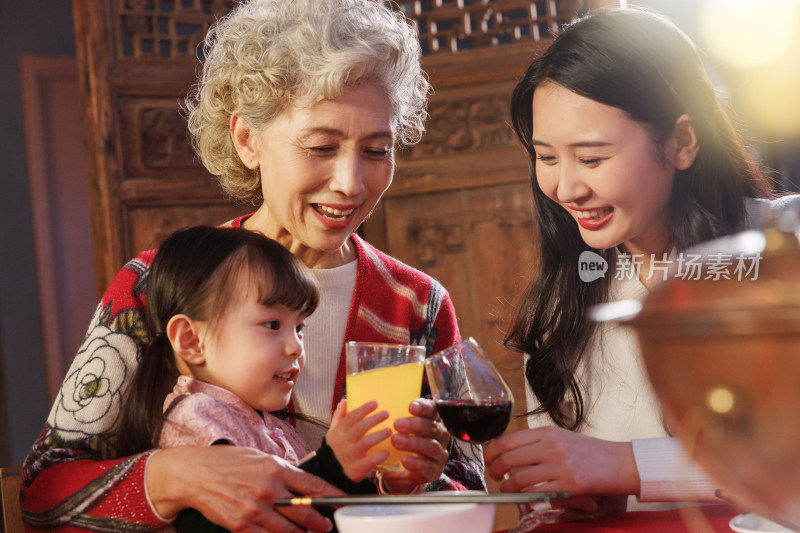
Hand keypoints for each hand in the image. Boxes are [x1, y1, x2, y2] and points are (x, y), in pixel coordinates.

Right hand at [146, 445, 344, 531]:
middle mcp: (268, 489)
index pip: (313, 486)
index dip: (332, 497)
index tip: (344, 502)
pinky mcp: (241, 526)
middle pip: (305, 513)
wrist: (194, 474)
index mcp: (276, 468)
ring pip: (289, 531)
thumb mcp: (261, 458)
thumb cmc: (228, 462)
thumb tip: (305, 486)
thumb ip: (283, 472)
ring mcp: (254, 510)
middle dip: (321, 523)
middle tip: (328, 525)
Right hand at [326, 399, 390, 481]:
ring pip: (366, 442)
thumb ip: (339, 417)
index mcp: (338, 432)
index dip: (363, 409)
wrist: (328, 475)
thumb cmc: (334, 451)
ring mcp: (350, 456)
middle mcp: (343, 443)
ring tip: (389, 431)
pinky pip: (369, 461)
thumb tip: (344, 401)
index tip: (375, 403)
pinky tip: (387, 452)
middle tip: (386, 414)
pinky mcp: (356, 469)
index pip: (351, 417)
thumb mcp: (332, 432)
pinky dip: (379, 456)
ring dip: (379, 435)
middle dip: (374, 419)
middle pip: (360, 428)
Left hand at [379, 398, 450, 492]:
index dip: (423, 407)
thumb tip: (376, 406)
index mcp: (433, 421)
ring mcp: (439, 454)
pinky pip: (428, 467)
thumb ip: (397, 419)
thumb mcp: (402, 431)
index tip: (411, 407)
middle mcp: (440, 436)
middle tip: (397, 424)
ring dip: (413, 443)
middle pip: (432, 427)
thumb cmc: (406, 444)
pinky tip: (405, 460)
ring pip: (431, 446)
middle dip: (415, 425)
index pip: (432, 410)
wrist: (410, 471)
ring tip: (396, 441)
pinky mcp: (435, 471)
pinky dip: (416, 463)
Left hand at [484, 426, 639, 497]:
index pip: (508, 439)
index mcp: (548, 432)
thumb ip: (539, 442)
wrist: (621, 462)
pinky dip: (525, 497)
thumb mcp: (563, 438)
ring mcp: (560, 466)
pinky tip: (523, 497)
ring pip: (519, 477)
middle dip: (495, 469)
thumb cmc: (591, 452)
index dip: (492, 450)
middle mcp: (552, 446)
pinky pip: (538, 493)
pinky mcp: (569, 485)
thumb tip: (511, 451)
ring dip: (507, 486)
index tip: (489, 458)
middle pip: (509, 457)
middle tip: (495, 475)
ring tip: (506, 488)